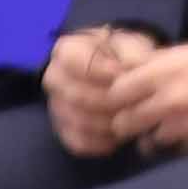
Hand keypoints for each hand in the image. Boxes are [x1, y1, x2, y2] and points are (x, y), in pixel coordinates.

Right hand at [40, 27, 144, 159]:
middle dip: (111, 102)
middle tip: (133, 103)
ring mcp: (56, 106)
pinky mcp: (63, 130)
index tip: (124, 74)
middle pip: (77, 96)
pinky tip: (118, 137)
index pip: (77, 64)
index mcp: (67, 51)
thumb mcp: (129, 45)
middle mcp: (54, 78)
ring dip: (108, 124)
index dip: (104, 71)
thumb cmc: (121, 56)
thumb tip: (132, 70)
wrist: (113, 72)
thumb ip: (132, 54)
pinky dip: (101, 143)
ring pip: (79, 122)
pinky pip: (79, 143)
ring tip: (130, 119)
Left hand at [101, 40, 187, 156]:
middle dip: (127, 120)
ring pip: (145, 142)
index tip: (123, 97)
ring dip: (149, 137)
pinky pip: (170, 153)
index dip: (118, 95)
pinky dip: (172, 147)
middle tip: (135, 117)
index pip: (117, 91)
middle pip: (124, 121)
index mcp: (167, 70)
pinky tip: (182, 136)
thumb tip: (131, 72)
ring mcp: (184, 127)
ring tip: (160, 128)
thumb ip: (160, 63)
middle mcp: (170, 100)